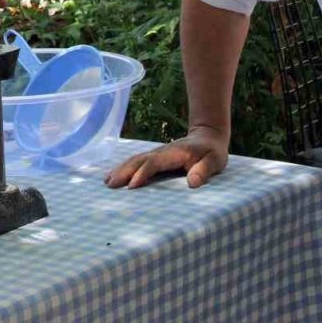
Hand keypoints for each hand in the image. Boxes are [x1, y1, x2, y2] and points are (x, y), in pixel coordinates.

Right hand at [104, 126, 228, 189]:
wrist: (207, 137)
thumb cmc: (211, 152)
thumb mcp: (215, 161)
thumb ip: (204, 170)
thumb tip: (192, 183)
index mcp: (174, 153)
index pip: (154, 163)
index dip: (143, 173)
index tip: (131, 186)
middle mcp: (161, 152)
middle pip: (139, 160)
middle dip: (124, 172)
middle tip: (110, 184)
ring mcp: (156, 154)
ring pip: (134, 160)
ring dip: (120, 170)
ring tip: (106, 182)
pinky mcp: (154, 158)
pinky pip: (136, 162)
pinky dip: (123, 168)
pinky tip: (112, 176)